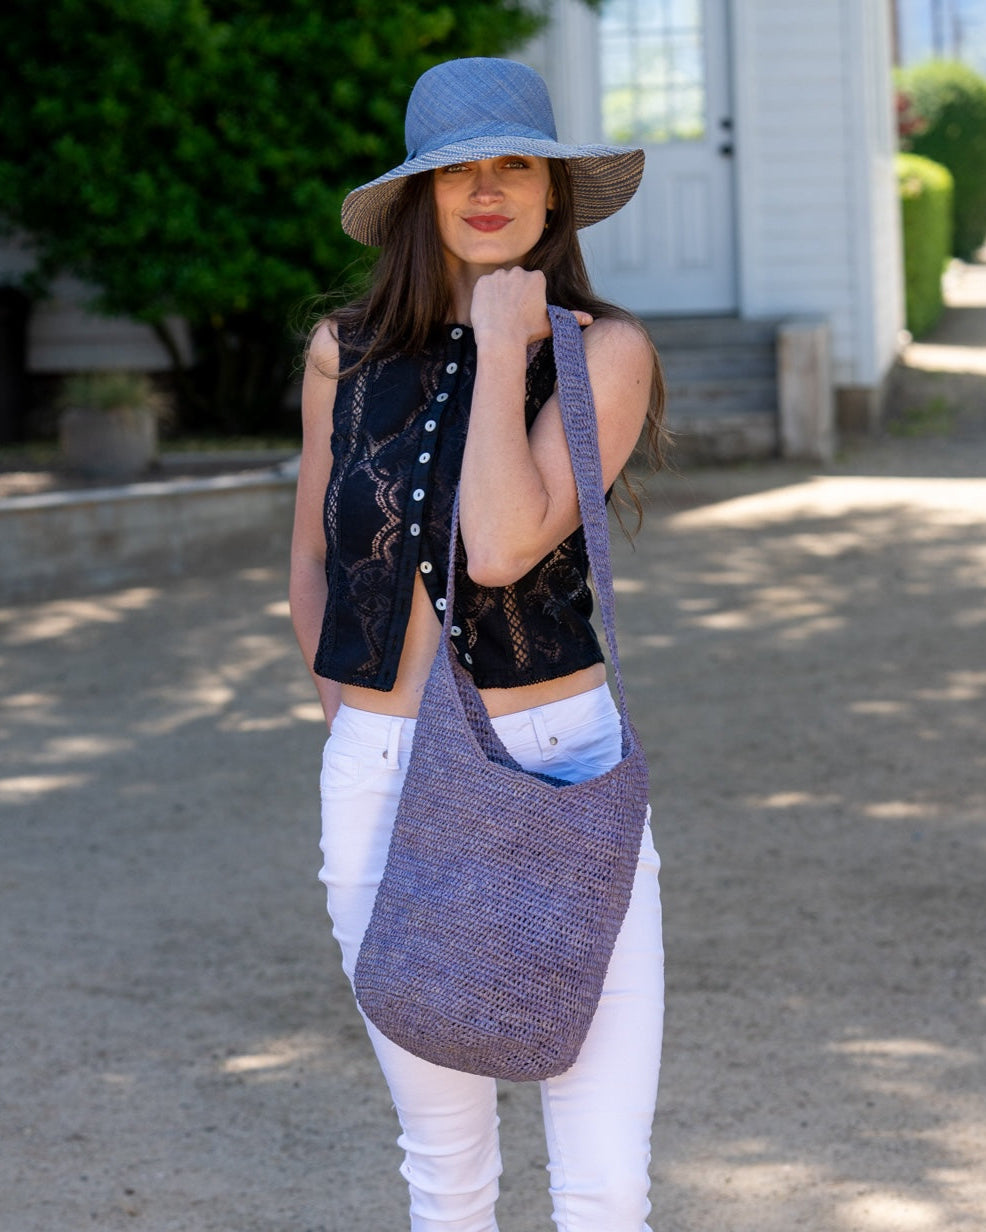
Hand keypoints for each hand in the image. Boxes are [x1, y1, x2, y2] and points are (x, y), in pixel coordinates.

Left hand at [470, 268, 592, 347]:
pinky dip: (485, 296)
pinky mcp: (483, 281)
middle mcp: (518, 272)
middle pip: (515, 280)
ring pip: (499, 282)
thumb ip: (571, 317)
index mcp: (536, 278)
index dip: (527, 298)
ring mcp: (499, 275)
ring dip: (499, 294)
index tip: (524, 312)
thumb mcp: (551, 324)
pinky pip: (484, 286)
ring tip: (500, 313)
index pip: (531, 283)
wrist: (501, 338)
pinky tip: (489, 310)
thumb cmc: (527, 332)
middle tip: (511, 314)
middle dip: (514, 294)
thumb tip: (590, 319)